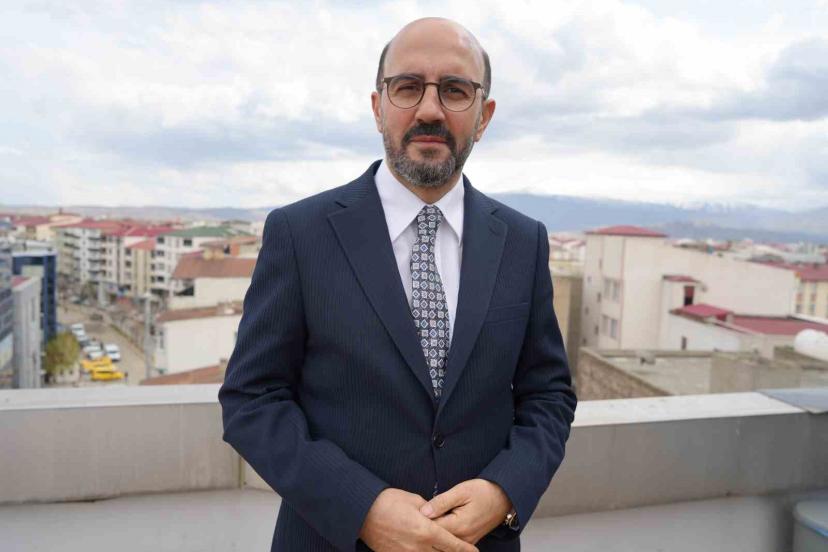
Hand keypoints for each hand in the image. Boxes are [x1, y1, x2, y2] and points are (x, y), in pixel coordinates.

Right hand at [359, 488, 479, 551]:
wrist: (362, 512)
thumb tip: (437, 516)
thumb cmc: (388, 501)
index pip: (452, 544)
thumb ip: (430, 511)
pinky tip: (424, 550)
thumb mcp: (414, 500)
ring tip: (443, 548)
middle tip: (463, 551)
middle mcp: (419, 547)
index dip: (465, 549)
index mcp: (427, 531)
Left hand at [419, 479, 511, 544]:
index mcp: (459, 525)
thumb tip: (423, 511)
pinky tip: (435, 525)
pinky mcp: (468, 541)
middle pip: (436, 537)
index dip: (419, 520)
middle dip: (424, 528)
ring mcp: (466, 541)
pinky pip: (451, 541)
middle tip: (413, 518)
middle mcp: (463, 537)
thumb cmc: (483, 491)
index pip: (432, 528)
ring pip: (443, 541)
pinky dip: (442, 534)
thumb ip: (441, 502)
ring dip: (433, 531)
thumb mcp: (461, 491)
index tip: (411, 513)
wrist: (505, 498)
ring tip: (424, 521)